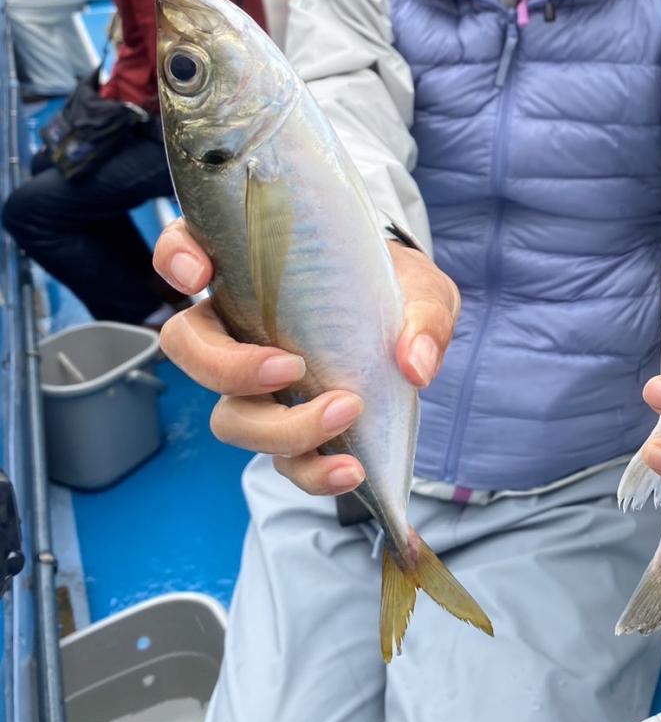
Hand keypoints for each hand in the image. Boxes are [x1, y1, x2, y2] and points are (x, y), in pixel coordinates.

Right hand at [153, 220, 459, 495]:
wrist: (413, 330)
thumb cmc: (399, 290)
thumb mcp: (422, 287)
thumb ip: (423, 314)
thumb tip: (413, 363)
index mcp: (255, 270)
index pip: (186, 249)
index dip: (176, 259)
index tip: (199, 275)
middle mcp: (241, 324)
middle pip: (188, 346)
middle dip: (228, 367)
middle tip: (289, 368)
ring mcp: (258, 382)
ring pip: (230, 416)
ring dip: (280, 427)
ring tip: (345, 413)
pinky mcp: (288, 425)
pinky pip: (280, 460)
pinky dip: (310, 472)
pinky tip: (348, 470)